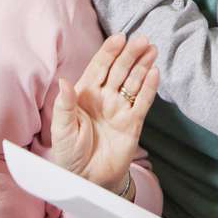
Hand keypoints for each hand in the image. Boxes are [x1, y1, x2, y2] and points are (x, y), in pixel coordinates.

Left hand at [50, 34, 159, 188]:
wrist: (87, 180)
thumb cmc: (69, 154)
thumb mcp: (62, 130)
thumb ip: (64, 105)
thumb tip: (64, 81)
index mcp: (84, 95)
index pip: (98, 68)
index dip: (109, 52)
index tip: (119, 38)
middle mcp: (104, 98)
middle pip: (119, 70)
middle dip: (130, 54)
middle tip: (142, 40)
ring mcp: (119, 109)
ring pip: (133, 82)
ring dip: (142, 66)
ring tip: (152, 50)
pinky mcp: (133, 123)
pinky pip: (142, 102)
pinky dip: (149, 88)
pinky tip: (155, 73)